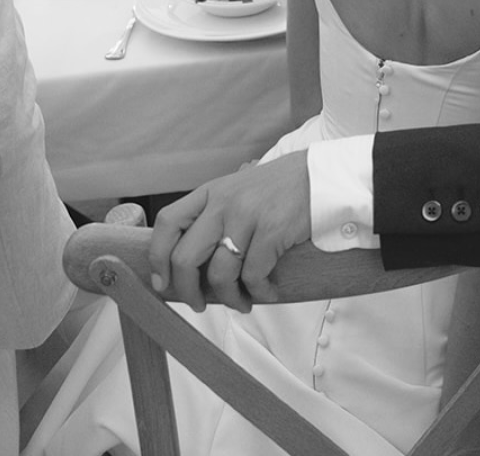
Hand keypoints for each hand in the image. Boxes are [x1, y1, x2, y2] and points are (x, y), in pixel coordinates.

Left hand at [149, 152, 310, 312]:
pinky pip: (253, 276)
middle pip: (186, 257)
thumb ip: (215, 214)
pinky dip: (259, 293)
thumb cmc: (280, 187)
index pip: (167, 222)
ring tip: (241, 303)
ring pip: (220, 274)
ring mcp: (247, 215)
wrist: (321, 174)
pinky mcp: (272, 230)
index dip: (158, 257)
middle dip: (188, 291)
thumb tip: (189, 260)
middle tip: (198, 304)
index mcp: (211, 191)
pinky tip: (267, 292)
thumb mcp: (239, 190)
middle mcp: (223, 202)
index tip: (162, 282)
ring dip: (229, 298)